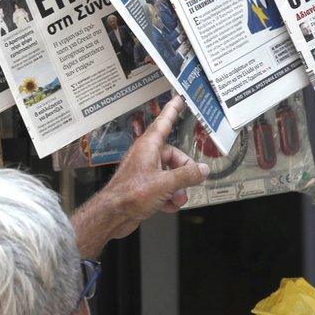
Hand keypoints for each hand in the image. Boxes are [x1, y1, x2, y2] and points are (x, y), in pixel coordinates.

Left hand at [71, 96, 208, 257]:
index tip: (178, 99)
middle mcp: (145, 156)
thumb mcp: (165, 184)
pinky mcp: (143, 186)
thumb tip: (202, 170)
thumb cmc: (130, 195)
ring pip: (170, 174)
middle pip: (174, 156)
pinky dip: (168, 197)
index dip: (172, 110)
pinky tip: (167, 206)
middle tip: (189, 183)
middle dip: (183, 173)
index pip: (164, 122)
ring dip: (177, 189)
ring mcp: (144, 171)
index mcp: (148, 147)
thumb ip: (186, 176)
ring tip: (175, 199)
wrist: (113, 215)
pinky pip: (163, 187)